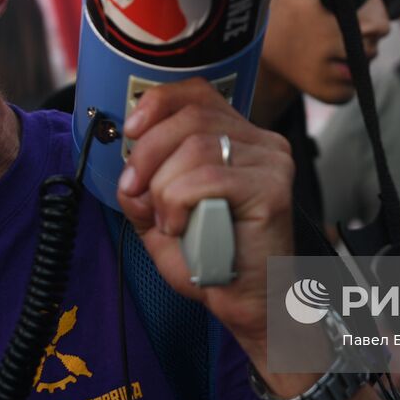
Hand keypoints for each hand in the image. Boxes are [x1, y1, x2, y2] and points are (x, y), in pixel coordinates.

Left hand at [116, 79, 293, 354]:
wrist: (248, 306)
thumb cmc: (213, 262)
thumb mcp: (163, 218)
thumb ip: (144, 189)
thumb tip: (127, 173)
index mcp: (239, 139)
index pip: (199, 93)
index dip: (159, 102)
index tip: (130, 130)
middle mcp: (261, 143)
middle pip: (191, 117)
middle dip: (147, 152)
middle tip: (133, 191)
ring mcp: (271, 163)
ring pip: (195, 148)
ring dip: (163, 187)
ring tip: (167, 220)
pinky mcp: (271, 189)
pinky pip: (208, 178)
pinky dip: (179, 203)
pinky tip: (181, 228)